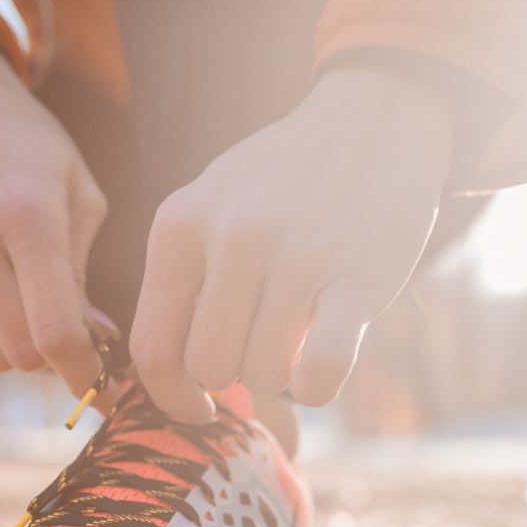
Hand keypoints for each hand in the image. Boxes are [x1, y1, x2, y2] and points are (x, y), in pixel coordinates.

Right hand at [0, 41, 106, 397]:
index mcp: (27, 216)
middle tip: (90, 350)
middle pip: (23, 354)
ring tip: (51, 315)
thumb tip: (96, 342)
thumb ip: (83, 273)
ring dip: (29, 350)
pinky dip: (2, 329)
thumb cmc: (33, 148)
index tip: (110, 392)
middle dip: (61, 364)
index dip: (87, 375)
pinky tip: (15, 291)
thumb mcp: (79, 193)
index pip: (55, 330)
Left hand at [130, 63, 454, 421]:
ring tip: (297, 335)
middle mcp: (230, 237)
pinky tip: (325, 364)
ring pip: (262, 375)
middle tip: (261, 351)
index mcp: (179, 225)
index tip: (198, 407)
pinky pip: (320, 373)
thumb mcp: (210, 205)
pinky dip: (319, 387)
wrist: (374, 119)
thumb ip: (183, 278)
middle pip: (209, 368)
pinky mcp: (357, 277)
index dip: (170, 396)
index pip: (152, 347)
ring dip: (281, 376)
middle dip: (234, 378)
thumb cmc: (281, 181)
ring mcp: (294, 255)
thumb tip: (171, 380)